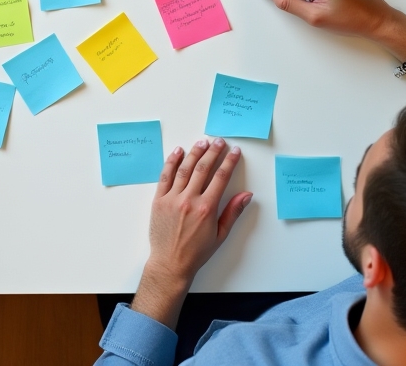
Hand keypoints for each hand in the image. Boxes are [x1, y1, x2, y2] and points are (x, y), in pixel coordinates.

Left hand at [130, 139, 251, 328]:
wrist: (170, 264)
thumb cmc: (197, 252)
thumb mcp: (220, 235)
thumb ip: (233, 212)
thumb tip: (246, 195)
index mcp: (206, 208)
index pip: (220, 178)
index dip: (229, 162)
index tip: (234, 151)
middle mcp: (189, 200)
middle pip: (203, 168)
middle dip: (213, 152)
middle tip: (219, 141)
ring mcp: (172, 198)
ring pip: (185, 169)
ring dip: (194, 153)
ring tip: (202, 142)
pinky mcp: (159, 200)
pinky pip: (165, 176)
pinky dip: (171, 162)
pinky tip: (178, 151)